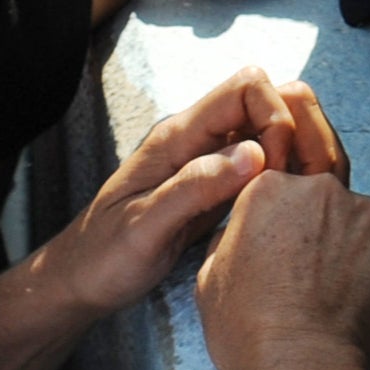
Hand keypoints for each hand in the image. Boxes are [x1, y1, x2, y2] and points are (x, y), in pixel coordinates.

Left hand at [54, 69, 340, 317]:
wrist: (79, 281)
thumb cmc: (103, 258)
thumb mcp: (145, 228)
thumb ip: (195, 188)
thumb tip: (256, 154)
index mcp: (177, 135)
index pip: (245, 88)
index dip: (274, 117)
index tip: (277, 168)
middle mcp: (196, 137)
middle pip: (261, 101)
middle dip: (289, 132)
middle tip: (291, 186)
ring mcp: (206, 159)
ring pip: (263, 129)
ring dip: (287, 153)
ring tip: (289, 199)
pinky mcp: (214, 184)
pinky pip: (258, 161)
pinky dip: (277, 175)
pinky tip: (276, 209)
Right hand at [200, 174, 369, 369]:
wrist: (297, 368)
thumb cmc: (247, 331)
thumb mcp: (211, 275)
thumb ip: (234, 236)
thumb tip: (249, 231)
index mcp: (271, 188)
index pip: (282, 195)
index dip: (284, 231)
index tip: (285, 261)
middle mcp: (321, 187)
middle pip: (326, 203)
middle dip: (323, 234)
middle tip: (315, 282)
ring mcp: (366, 210)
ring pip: (363, 224)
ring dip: (356, 250)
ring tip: (341, 297)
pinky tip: (365, 303)